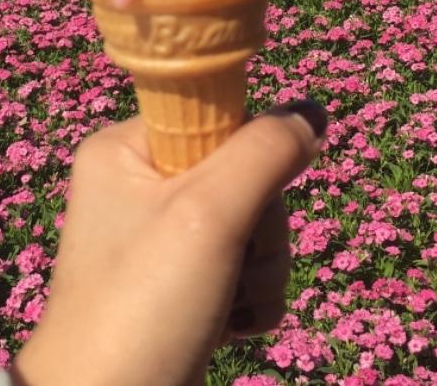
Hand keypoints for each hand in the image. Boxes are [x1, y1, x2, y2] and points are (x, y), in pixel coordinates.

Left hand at [12, 101, 326, 385]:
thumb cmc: (145, 304)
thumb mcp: (209, 213)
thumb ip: (265, 153)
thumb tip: (312, 112)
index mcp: (124, 149)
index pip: (217, 120)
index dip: (245, 160)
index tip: (237, 203)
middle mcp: (139, 187)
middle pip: (244, 177)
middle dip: (256, 230)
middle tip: (226, 266)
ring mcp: (161, 241)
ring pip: (253, 228)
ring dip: (257, 271)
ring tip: (223, 306)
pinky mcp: (182, 287)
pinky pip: (245, 270)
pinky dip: (249, 299)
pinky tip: (228, 324)